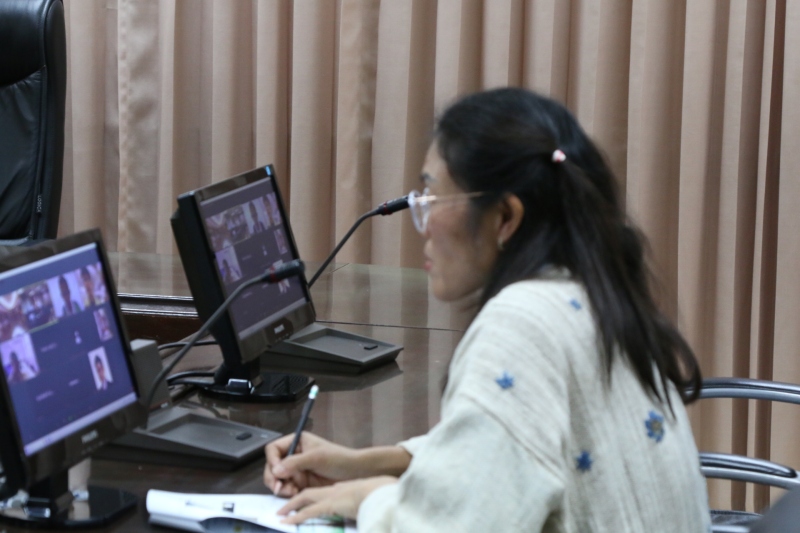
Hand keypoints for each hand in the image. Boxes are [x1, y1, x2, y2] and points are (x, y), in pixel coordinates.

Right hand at [264, 432, 358, 496]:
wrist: (354, 473)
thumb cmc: (337, 459)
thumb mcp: (316, 457)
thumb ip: (295, 462)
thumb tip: (276, 470)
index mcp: (296, 442)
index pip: (273, 449)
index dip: (272, 460)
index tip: (278, 471)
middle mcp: (293, 455)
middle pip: (272, 466)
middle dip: (273, 477)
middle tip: (278, 488)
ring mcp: (295, 470)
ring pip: (277, 479)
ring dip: (279, 487)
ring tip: (289, 492)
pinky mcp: (300, 483)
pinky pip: (286, 488)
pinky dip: (286, 492)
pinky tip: (294, 494)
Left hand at [277, 476, 396, 523]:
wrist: (382, 491)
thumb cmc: (381, 494)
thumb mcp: (370, 499)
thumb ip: (363, 504)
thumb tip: (361, 509)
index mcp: (345, 488)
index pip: (325, 492)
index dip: (314, 497)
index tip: (307, 503)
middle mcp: (335, 489)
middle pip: (311, 492)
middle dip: (297, 498)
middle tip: (285, 506)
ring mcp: (332, 495)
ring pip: (305, 498)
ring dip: (292, 505)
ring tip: (280, 513)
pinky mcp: (330, 505)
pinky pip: (308, 511)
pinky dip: (296, 516)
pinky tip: (286, 521)